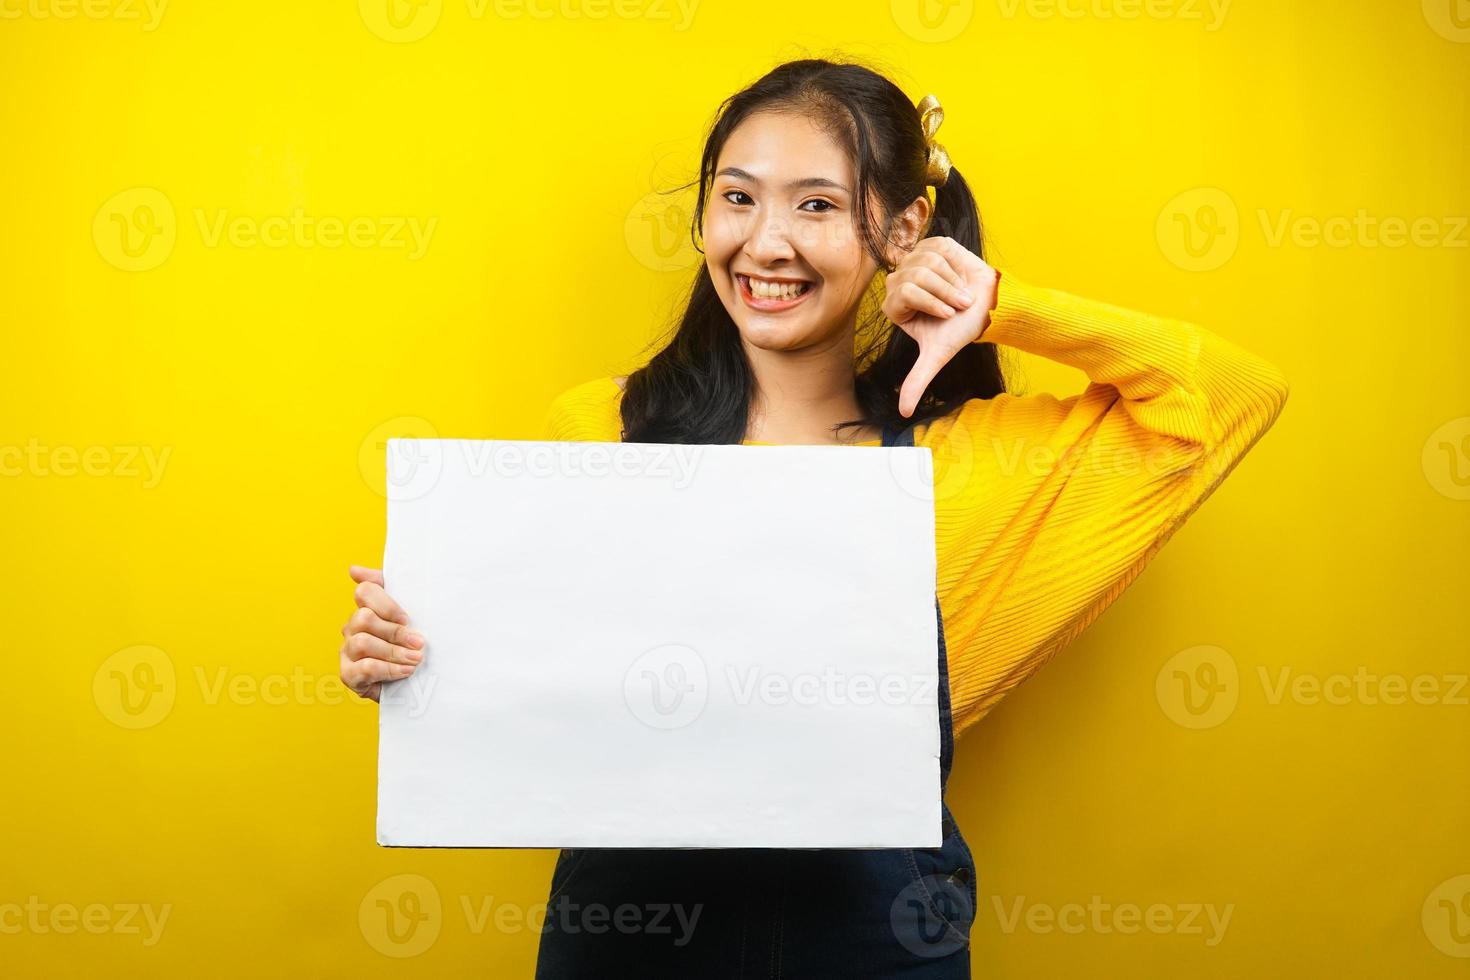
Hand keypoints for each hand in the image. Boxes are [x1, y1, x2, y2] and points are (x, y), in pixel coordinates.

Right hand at [340, 565, 424, 701]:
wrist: (415, 685)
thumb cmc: (410, 646)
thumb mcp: (410, 617)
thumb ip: (392, 589)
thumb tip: (353, 570)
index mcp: (367, 608)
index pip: (365, 591)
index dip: (386, 604)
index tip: (407, 618)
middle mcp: (352, 627)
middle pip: (364, 618)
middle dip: (395, 632)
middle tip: (419, 643)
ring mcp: (347, 651)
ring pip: (363, 642)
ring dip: (394, 652)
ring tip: (416, 660)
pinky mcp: (349, 674)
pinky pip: (364, 667)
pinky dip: (388, 669)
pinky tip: (405, 672)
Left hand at [880, 236, 999, 416]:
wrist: (986, 307)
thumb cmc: (960, 330)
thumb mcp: (937, 356)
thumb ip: (916, 381)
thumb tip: (903, 413)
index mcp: (894, 305)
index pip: (906, 292)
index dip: (931, 302)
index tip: (947, 315)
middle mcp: (899, 281)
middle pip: (917, 275)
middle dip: (944, 292)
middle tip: (957, 304)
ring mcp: (914, 260)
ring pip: (929, 261)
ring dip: (952, 280)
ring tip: (960, 291)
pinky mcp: (932, 245)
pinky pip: (940, 248)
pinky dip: (956, 262)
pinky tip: (960, 273)